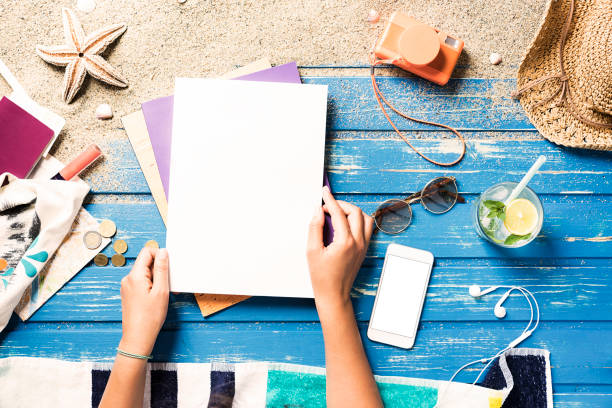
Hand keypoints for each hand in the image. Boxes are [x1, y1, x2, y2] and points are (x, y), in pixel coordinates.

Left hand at [119, 247, 168, 355]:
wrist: (138, 337)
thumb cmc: (150, 317)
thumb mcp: (161, 290)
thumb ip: (162, 269)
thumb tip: (163, 252)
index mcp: (135, 275)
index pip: (147, 252)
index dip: (159, 255)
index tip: (168, 267)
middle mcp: (128, 279)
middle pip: (146, 262)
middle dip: (159, 269)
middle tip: (169, 284)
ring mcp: (127, 286)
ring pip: (145, 273)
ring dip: (157, 279)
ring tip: (164, 293)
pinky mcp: (129, 293)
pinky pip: (142, 282)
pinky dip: (152, 285)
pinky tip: (158, 297)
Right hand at [307, 186, 373, 308]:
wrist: (334, 295)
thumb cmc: (322, 276)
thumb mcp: (312, 251)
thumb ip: (315, 227)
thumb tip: (318, 211)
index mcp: (345, 242)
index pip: (338, 213)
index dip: (330, 200)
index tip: (325, 192)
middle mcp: (358, 242)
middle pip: (355, 212)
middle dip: (342, 204)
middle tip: (328, 205)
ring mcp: (364, 246)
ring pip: (365, 219)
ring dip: (352, 211)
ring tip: (338, 213)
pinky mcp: (364, 250)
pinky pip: (367, 229)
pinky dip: (358, 221)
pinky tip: (346, 223)